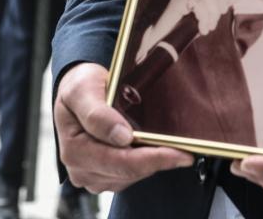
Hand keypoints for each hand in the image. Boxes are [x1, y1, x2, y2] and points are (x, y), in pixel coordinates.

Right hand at [54, 62, 193, 192]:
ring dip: (153, 162)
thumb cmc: (79, 87)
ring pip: (132, 176)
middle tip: (188, 153)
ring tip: (174, 147)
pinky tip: (155, 149)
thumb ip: (97, 113)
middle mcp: (81, 169)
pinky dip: (146, 162)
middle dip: (160, 162)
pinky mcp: (104, 176)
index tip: (179, 152)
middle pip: (129, 172)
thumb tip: (121, 136)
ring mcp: (93, 175)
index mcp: (74, 150)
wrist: (77, 91)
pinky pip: (131, 175)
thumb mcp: (82, 90)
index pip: (120, 161)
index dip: (152, 159)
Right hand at [137, 0, 246, 59]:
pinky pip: (200, 4)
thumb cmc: (186, 27)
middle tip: (216, 18)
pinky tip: (202, 28)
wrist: (165, 38)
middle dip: (223, 0)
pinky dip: (204, 19)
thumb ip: (218, 3)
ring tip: (208, 26)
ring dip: (213, 15)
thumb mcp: (206, 13)